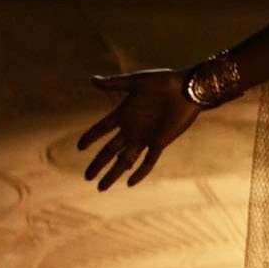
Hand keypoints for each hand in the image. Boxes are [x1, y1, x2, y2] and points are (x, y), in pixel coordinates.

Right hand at [78, 69, 203, 189]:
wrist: (189, 88)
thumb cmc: (164, 82)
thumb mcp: (136, 82)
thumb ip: (114, 84)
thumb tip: (91, 80)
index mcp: (124, 113)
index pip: (101, 129)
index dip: (90, 137)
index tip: (79, 147)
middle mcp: (132, 128)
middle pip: (110, 150)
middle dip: (98, 163)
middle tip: (87, 177)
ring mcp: (145, 137)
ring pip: (125, 160)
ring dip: (114, 173)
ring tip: (101, 187)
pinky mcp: (160, 142)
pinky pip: (148, 161)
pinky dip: (140, 172)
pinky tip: (130, 183)